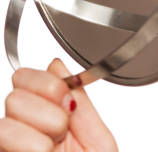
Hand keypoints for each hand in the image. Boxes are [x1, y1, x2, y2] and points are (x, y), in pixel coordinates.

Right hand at [0, 59, 117, 151]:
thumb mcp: (98, 139)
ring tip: (54, 147)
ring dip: (44, 127)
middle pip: (16, 91)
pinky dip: (35, 144)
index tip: (68, 101)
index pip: (26, 78)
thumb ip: (81, 104)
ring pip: (9, 111)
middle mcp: (25, 131)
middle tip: (63, 128)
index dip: (48, 83)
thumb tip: (56, 65)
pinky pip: (6, 134)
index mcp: (47, 119)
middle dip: (48, 106)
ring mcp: (11, 144)